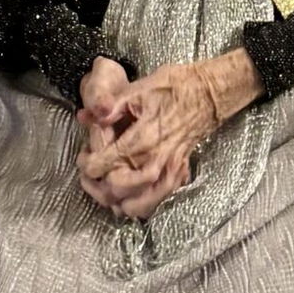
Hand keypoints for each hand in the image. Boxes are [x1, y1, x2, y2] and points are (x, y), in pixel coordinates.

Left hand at [76, 50, 261, 220]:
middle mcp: (157, 159)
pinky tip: (129, 198)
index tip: (83, 157)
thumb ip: (112, 106)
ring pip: (140, 203)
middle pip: (120, 190)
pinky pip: (158, 200)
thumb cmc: (175, 87)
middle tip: (90, 175)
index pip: (106, 164)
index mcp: (143, 137)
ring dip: (119, 201)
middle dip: (98, 186)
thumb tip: (88, 117)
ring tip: (106, 190)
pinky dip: (141, 205)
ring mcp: (170, 170)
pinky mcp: (178, 173)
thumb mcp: (139, 88)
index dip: (88, 164)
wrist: (209, 94)